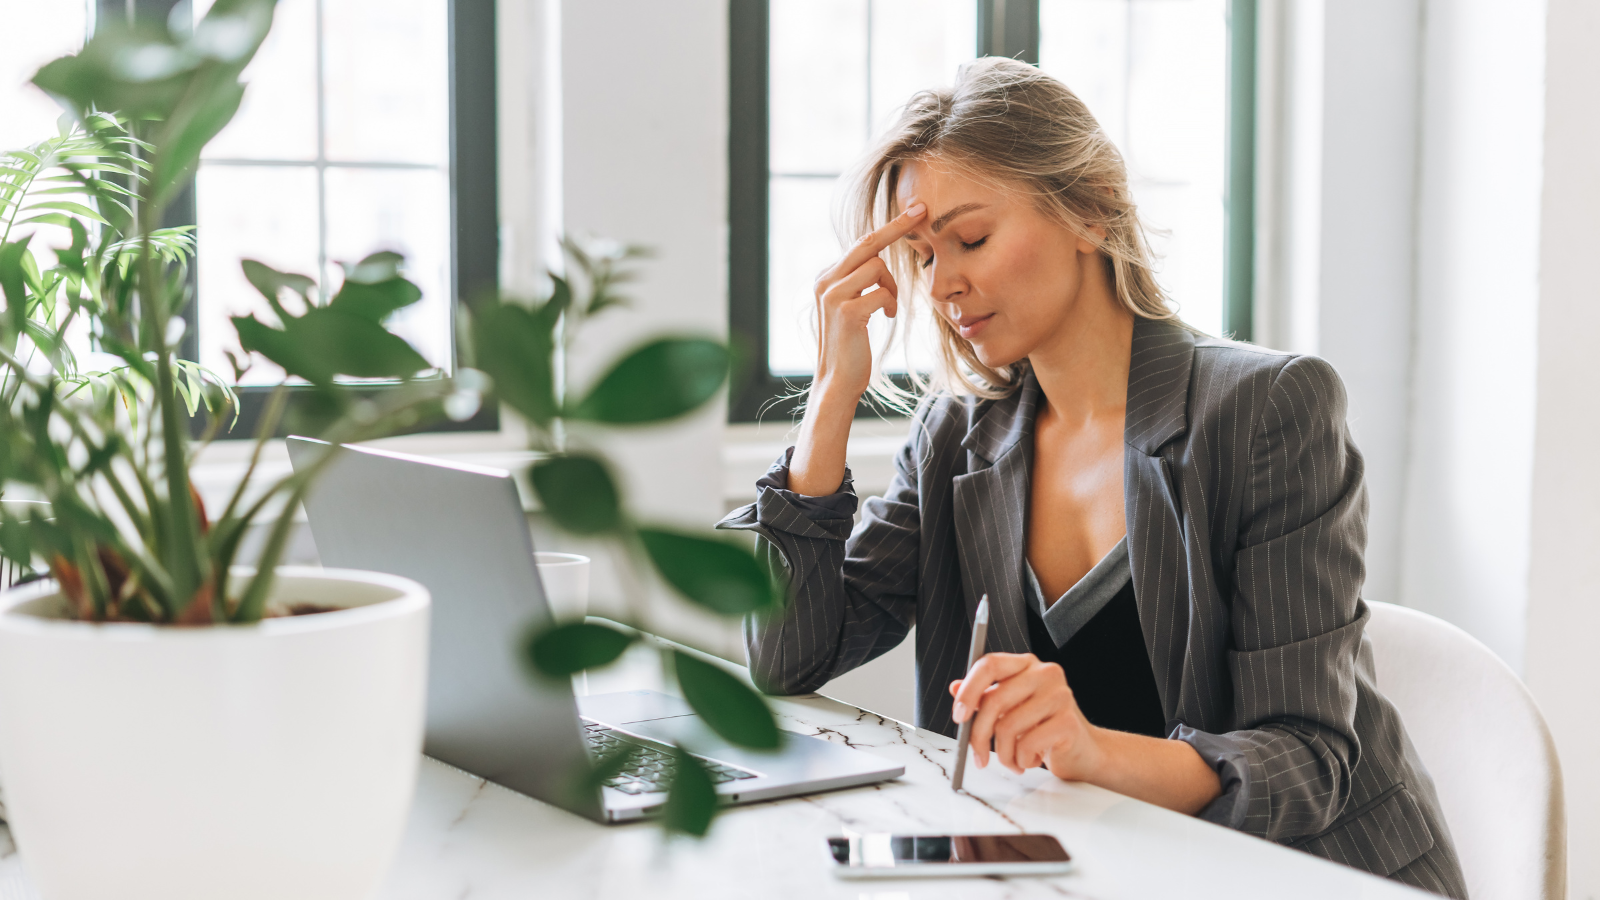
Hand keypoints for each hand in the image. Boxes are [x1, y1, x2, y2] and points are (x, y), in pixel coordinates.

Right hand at [809, 202, 925, 402]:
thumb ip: (857, 283)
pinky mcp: (847, 311)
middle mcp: (825, 281)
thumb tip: (876, 260)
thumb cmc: (850, 346)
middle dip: (897, 227)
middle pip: (867, 244)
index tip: (913, 211)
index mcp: (826, 278)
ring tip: (889, 307)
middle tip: (921, 212)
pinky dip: (891, 304)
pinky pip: (882, 293)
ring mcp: (833, 295)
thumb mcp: (851, 308)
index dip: (888, 227)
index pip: (860, 244)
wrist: (837, 380)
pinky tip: (886, 317)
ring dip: (892, 287)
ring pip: (877, 268)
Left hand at [950, 652, 1102, 776]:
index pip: (989, 664)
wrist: (1084, 751)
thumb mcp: (1010, 710)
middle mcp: (1044, 673)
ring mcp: (1059, 695)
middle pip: (994, 700)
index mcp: (1026, 665)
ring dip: (1004, 754)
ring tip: (1013, 760)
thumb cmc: (1043, 728)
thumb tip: (955, 688)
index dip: (969, 690)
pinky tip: (1031, 759)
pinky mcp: (1067, 721)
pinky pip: (1027, 744)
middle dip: (979, 735)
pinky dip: (1022, 760)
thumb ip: (984, 697)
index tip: (959, 715)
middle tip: (978, 756)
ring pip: (1008, 727)